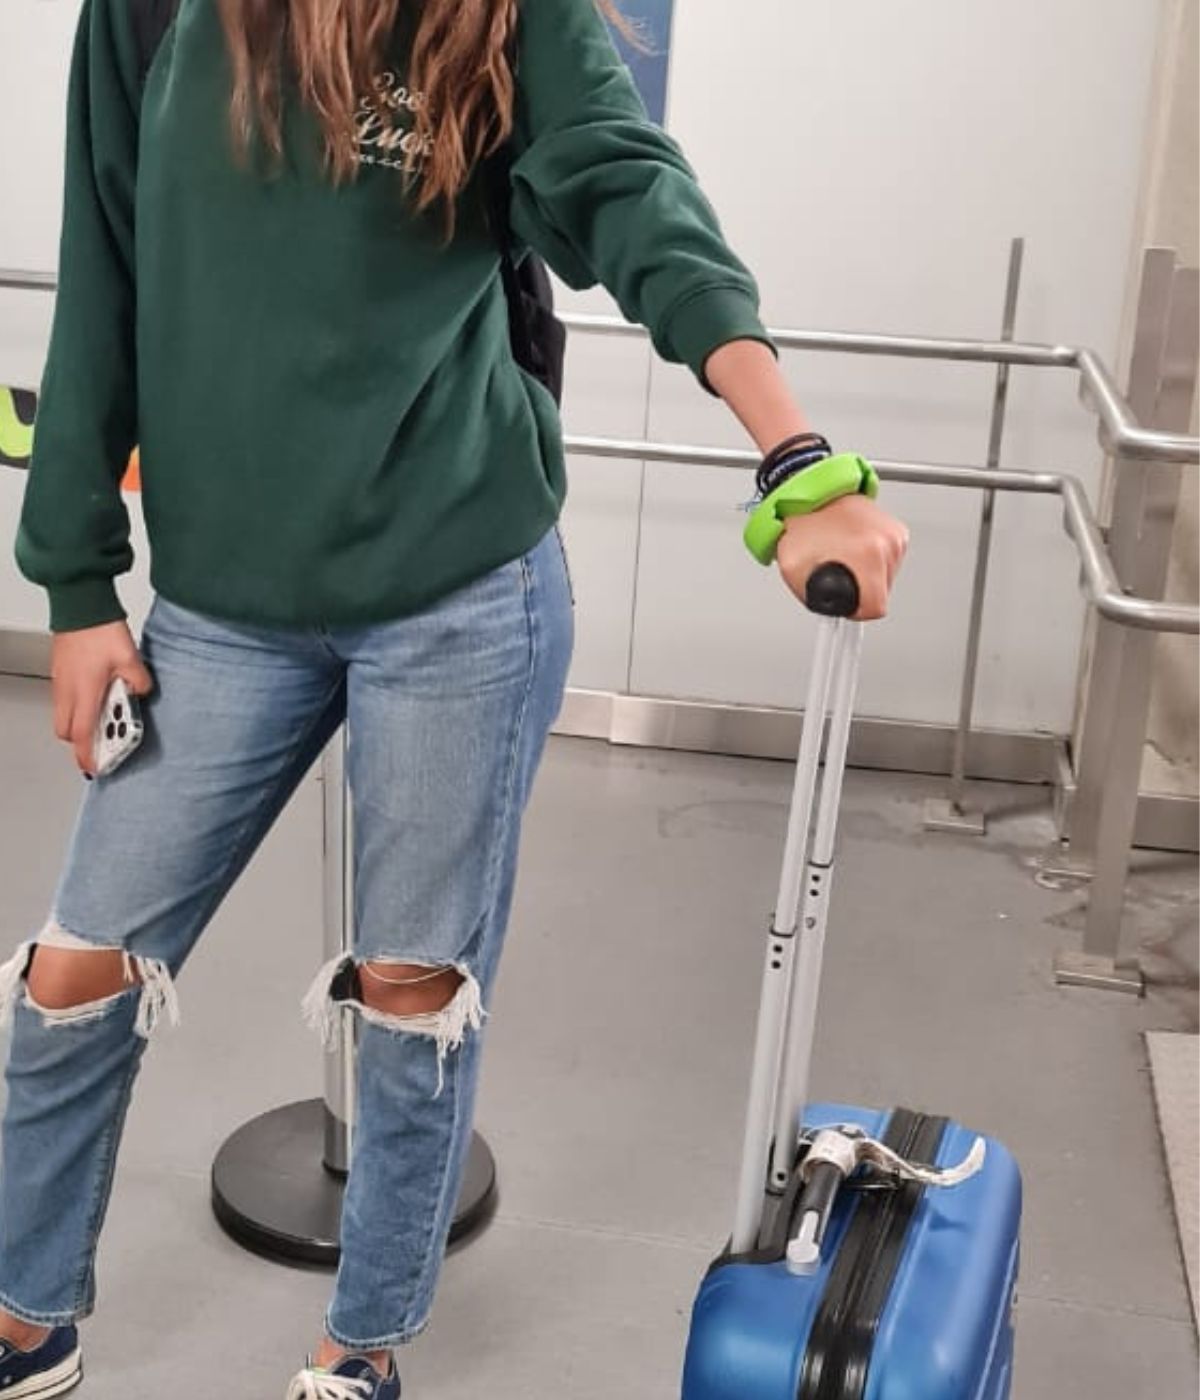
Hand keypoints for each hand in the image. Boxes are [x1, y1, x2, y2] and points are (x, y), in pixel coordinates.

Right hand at [51, 621, 153, 775]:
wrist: (81, 606)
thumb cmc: (100, 630)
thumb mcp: (131, 658)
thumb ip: (139, 681)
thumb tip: (141, 692)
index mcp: (85, 692)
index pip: (82, 735)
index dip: (88, 755)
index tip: (95, 767)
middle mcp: (67, 691)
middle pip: (66, 731)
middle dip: (82, 742)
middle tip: (103, 742)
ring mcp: (60, 682)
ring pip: (63, 716)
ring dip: (79, 723)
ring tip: (104, 719)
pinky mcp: (60, 673)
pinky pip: (64, 700)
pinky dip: (77, 707)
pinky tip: (96, 697)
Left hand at [776, 495, 908, 620]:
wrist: (813, 492)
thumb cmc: (804, 523)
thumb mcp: (794, 571)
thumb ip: (812, 599)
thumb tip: (830, 611)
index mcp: (868, 555)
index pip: (876, 608)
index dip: (855, 609)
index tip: (845, 599)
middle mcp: (887, 544)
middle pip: (882, 594)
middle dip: (860, 590)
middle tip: (839, 572)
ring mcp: (895, 536)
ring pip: (887, 578)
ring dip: (867, 575)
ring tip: (845, 556)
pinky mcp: (898, 531)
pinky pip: (889, 561)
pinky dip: (873, 560)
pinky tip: (856, 548)